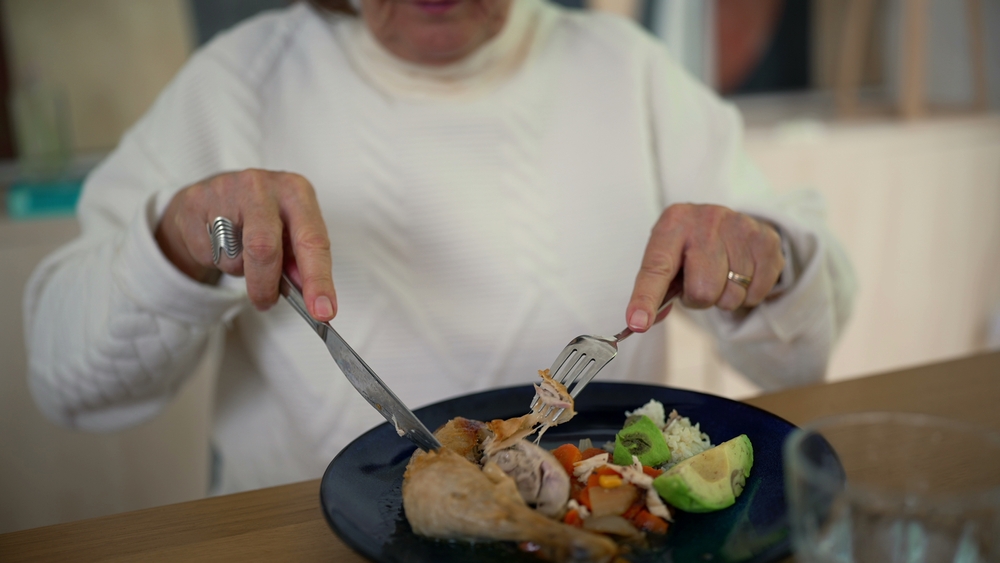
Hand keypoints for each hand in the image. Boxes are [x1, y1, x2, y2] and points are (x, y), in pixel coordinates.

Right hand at [155, 169, 336, 320]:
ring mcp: (226, 190)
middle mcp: (263, 186)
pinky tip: (216, 243)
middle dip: (266, 285)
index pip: (313, 241)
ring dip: (239, 270)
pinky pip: (207, 252)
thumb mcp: (287, 232)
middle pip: (265, 248)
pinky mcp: (195, 202)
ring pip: (234, 256)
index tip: (323, 311)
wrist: (210, 197)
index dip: (318, 280)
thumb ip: (298, 260)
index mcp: (296, 191)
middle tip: (266, 302)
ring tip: (239, 254)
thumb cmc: (257, 218)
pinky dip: (215, 261)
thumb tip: (307, 292)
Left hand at [626, 203, 782, 330]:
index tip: (638, 323)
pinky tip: (743, 275)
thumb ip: (656, 292)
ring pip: (732, 295)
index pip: (656, 269)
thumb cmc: (690, 249)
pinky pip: (756, 292)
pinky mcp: (766, 239)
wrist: (728, 222)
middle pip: (702, 290)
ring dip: (725, 297)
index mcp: (672, 224)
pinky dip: (749, 294)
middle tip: (701, 283)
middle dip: (700, 298)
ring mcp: (738, 226)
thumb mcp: (668, 260)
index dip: (645, 299)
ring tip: (721, 276)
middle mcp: (704, 219)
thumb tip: (641, 322)